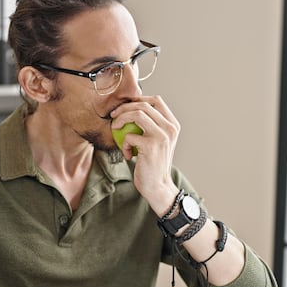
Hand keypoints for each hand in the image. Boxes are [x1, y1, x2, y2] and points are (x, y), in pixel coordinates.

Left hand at [110, 95, 180, 210]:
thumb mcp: (157, 142)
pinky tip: (127, 154)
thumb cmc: (153, 164)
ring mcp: (162, 136)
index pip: (156, 100)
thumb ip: (151, 126)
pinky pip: (130, 136)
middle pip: (144, 104)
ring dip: (121, 119)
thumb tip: (131, 109)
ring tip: (115, 128)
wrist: (157, 186)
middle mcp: (170, 128)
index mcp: (172, 125)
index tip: (125, 107)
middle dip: (124, 107)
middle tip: (114, 116)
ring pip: (137, 114)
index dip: (138, 99)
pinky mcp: (151, 146)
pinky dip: (124, 144)